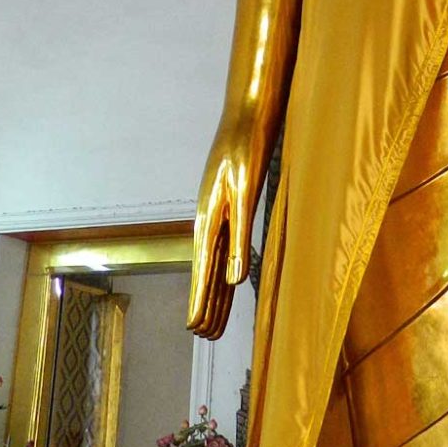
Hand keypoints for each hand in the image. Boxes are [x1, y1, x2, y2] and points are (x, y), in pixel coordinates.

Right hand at [187, 129, 253, 338]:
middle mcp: (212, 218)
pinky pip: (229, 243)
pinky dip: (228, 266)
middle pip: (208, 271)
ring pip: (218, 260)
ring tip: (215, 317)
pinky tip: (230, 277)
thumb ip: (240, 234)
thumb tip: (236, 279)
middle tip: (206, 336)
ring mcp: (221, 210)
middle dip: (207, 303)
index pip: (204, 270)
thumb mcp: (246, 190)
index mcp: (211, 218)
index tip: (196, 328)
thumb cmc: (249, 146)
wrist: (252, 110)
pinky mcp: (233, 202)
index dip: (200, 300)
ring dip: (217, 290)